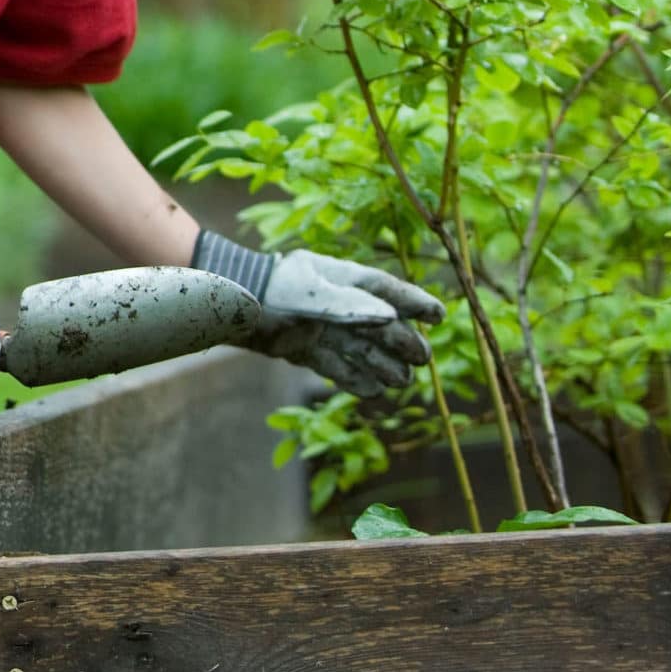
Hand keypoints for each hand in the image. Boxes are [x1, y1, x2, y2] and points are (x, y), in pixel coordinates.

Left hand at [192, 230, 442, 396]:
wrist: (231, 306)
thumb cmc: (274, 289)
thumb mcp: (313, 294)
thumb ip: (350, 305)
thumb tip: (391, 318)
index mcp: (344, 280)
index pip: (389, 289)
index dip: (415, 301)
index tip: (439, 315)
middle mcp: (339, 305)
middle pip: (383, 326)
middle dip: (405, 342)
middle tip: (421, 358)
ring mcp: (324, 328)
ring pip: (364, 350)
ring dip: (384, 365)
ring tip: (401, 381)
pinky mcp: (307, 350)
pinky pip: (338, 367)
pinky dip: (354, 379)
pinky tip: (372, 391)